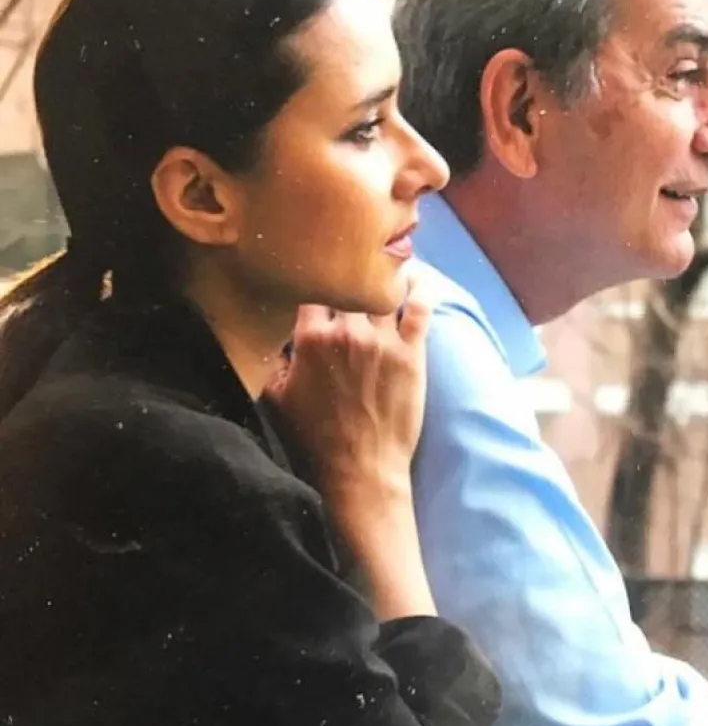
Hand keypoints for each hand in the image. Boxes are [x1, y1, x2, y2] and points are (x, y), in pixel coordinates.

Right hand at [264, 270, 432, 512]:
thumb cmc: (316, 436)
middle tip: (353, 257)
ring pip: (385, 288)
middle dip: (349, 270)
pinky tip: (417, 276)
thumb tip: (267, 334)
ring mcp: (383, 341)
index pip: (311, 287)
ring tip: (386, 261)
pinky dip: (421, 288)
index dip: (314, 273)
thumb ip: (272, 359)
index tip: (317, 264)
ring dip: (385, 274)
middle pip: (349, 282)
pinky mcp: (412, 353)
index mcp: (310, 338)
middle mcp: (348, 332)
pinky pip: (421, 307)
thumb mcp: (278, 396)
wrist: (360, 468)